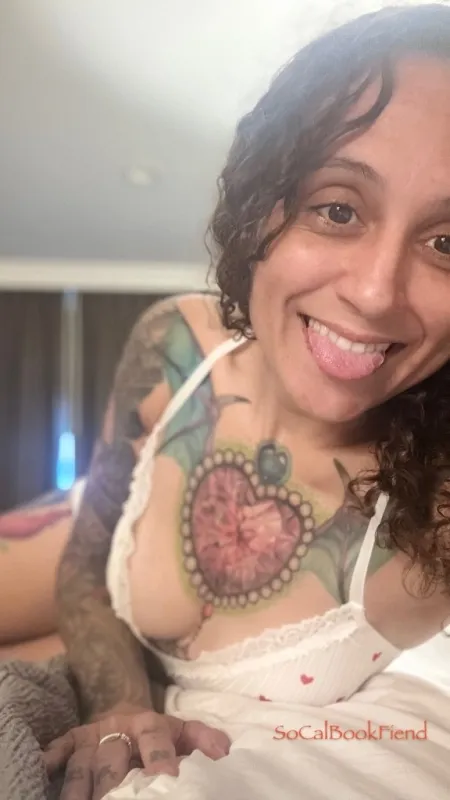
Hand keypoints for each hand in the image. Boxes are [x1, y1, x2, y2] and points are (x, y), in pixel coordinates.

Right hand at [42, 707, 230, 799]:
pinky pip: (61, 748)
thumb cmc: (159, 733)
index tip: (166, 782)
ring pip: (85, 761)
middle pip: (114, 757)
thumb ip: (204, 740)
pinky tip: (44, 770)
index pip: (156, 741)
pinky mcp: (75, 739)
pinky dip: (52, 758)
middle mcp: (120, 728)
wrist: (126, 709)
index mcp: (151, 724)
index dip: (160, 761)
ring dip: (80, 786)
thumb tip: (226, 753)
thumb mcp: (185, 733)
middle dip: (114, 782)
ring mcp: (94, 735)